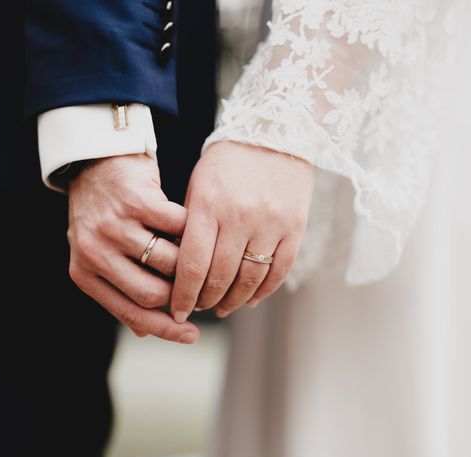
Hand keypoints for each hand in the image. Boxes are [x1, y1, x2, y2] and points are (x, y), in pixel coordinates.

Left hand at [68, 154, 199, 343]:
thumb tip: (146, 332)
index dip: (165, 329)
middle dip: (181, 294)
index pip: (130, 313)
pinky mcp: (136, 200)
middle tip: (197, 288)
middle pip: (152, 292)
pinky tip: (197, 229)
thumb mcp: (99, 254)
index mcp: (84, 272)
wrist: (94, 159)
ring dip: (190, 262)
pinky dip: (192, 231)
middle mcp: (94, 251)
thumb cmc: (102, 213)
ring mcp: (114, 226)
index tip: (192, 336)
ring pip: (170, 262)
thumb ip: (119, 290)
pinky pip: (179, 227)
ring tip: (197, 257)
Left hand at [171, 141, 314, 321]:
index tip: (174, 312)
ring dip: (232, 302)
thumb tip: (180, 273)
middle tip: (197, 309)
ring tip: (220, 308)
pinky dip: (262, 292)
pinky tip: (249, 300)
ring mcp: (271, 222)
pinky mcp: (296, 227)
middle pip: (219, 278)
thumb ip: (189, 227)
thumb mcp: (198, 186)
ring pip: (249, 280)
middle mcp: (239, 215)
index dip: (182, 296)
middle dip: (204, 301)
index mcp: (207, 204)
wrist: (276, 130)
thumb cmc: (227, 161)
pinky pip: (278, 272)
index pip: (191, 264)